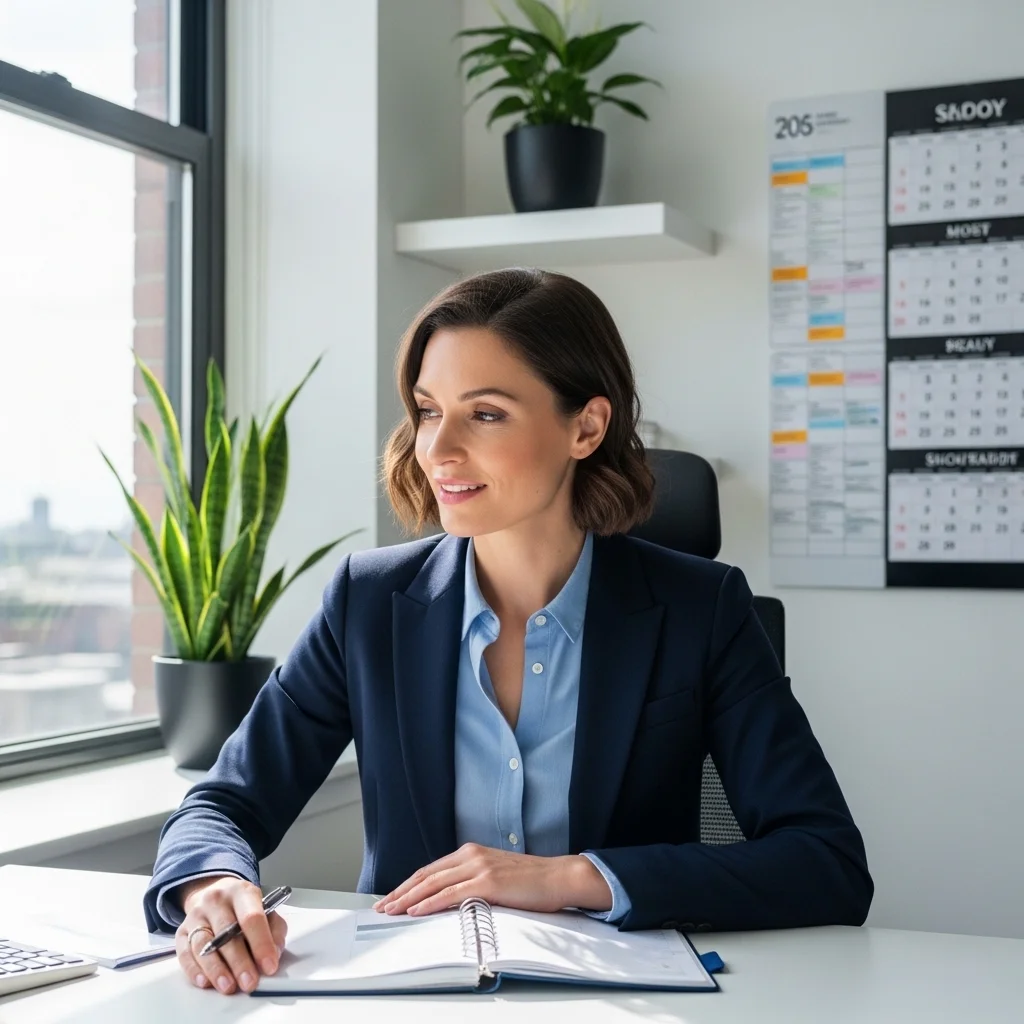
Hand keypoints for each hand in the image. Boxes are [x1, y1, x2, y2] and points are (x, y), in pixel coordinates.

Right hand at [174, 875, 287, 994]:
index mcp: (241, 892)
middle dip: (239, 962)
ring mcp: (196, 915)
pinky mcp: (182, 931)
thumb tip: (274, 954)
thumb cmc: (243, 907)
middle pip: (226, 933)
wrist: (215, 894)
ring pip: (203, 944)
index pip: (251, 917)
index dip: (261, 943)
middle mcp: (216, 901)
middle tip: (249, 982)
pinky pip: (184, 953)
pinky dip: (194, 970)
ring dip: (216, 970)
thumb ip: (274, 929)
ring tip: (229, 986)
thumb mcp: (265, 908)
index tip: (269, 966)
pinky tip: (205, 982)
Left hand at [372, 843, 612, 917]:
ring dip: (408, 898)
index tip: (392, 897)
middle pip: (426, 875)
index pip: (431, 869)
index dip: (408, 884)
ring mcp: (479, 866)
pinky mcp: (487, 882)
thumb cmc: (531, 881)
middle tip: (382, 906)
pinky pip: (451, 894)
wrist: (558, 877)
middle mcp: (471, 855)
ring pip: (433, 883)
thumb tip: (448, 900)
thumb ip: (472, 881)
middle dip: (401, 892)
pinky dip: (430, 903)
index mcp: (471, 852)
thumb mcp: (495, 876)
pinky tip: (417, 910)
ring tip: (391, 910)